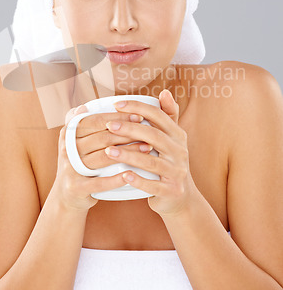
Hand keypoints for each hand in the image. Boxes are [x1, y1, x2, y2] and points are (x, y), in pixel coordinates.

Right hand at [56, 104, 152, 212]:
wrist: (67, 196)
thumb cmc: (79, 162)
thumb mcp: (75, 142)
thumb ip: (82, 125)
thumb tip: (86, 106)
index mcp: (68, 133)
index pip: (95, 120)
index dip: (118, 117)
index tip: (139, 115)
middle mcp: (67, 149)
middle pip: (102, 137)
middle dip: (127, 132)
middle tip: (148, 131)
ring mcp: (70, 168)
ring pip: (103, 157)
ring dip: (128, 152)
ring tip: (147, 149)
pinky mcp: (77, 187)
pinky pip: (99, 182)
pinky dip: (116, 179)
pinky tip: (131, 174)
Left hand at [104, 90, 197, 217]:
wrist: (180, 197)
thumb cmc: (168, 162)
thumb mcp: (172, 139)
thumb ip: (167, 116)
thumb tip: (165, 92)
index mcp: (178, 135)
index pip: (158, 115)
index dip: (137, 108)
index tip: (116, 104)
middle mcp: (180, 152)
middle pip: (154, 136)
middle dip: (130, 129)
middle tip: (109, 125)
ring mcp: (177, 172)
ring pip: (151, 162)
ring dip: (128, 155)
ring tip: (108, 151)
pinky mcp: (171, 191)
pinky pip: (153, 185)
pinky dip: (138, 180)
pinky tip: (123, 174)